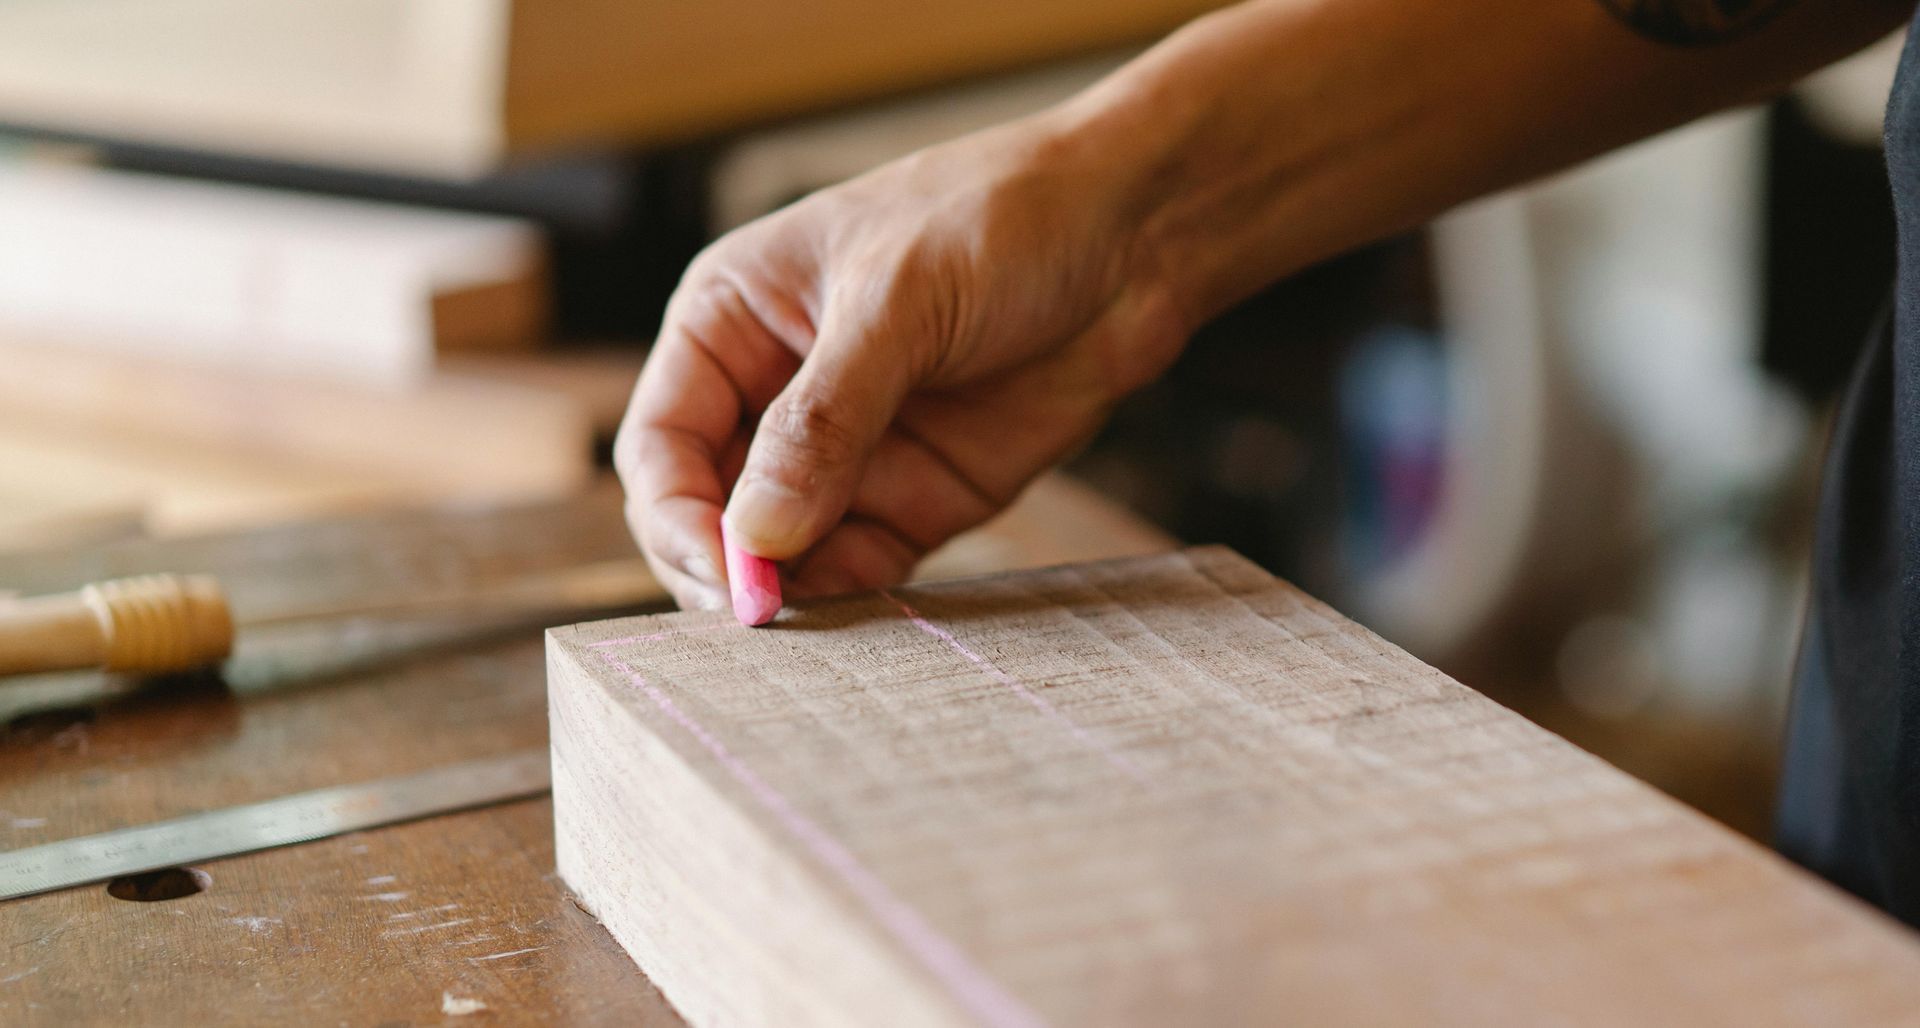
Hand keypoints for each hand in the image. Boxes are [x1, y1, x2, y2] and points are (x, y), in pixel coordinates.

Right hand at [615, 117, 1189, 610]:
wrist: (1136, 232)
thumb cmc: (1002, 217)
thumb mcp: (899, 303)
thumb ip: (824, 421)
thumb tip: (755, 534)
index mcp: (734, 322)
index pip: (663, 441)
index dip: (679, 514)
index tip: (721, 569)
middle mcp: (776, 394)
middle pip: (710, 512)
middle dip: (728, 567)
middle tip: (763, 615)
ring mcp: (849, 453)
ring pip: (784, 552)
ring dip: (794, 594)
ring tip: (818, 624)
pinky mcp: (919, 496)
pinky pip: (862, 567)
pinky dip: (858, 599)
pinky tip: (872, 617)